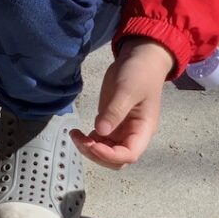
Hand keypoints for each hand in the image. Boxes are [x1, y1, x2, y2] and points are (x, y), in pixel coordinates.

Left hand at [70, 38, 172, 170]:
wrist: (140, 58)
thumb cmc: (139, 73)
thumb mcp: (127, 90)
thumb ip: (114, 111)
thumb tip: (101, 131)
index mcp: (143, 129)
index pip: (129, 155)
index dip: (110, 155)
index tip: (92, 144)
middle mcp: (133, 134)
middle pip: (116, 159)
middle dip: (96, 154)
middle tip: (79, 139)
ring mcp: (121, 129)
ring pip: (105, 151)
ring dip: (89, 148)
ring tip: (75, 135)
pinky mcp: (111, 122)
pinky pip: (100, 140)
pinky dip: (88, 141)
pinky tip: (78, 133)